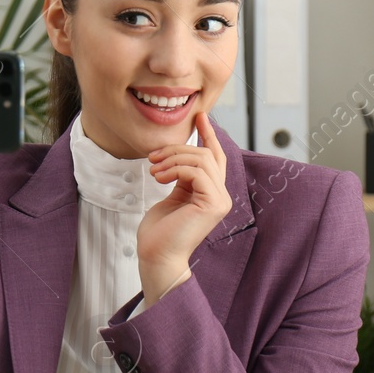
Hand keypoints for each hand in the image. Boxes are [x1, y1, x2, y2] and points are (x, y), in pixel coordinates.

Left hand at [137, 111, 230, 308]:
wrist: (156, 256)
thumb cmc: (159, 231)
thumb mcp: (171, 194)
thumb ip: (181, 176)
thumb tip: (180, 155)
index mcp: (211, 193)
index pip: (215, 157)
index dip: (209, 134)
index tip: (200, 116)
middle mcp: (220, 196)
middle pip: (207, 154)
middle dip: (178, 149)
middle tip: (153, 157)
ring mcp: (220, 201)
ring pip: (202, 160)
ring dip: (173, 158)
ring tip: (153, 169)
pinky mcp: (213, 204)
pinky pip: (197, 171)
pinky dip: (175, 169)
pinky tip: (159, 177)